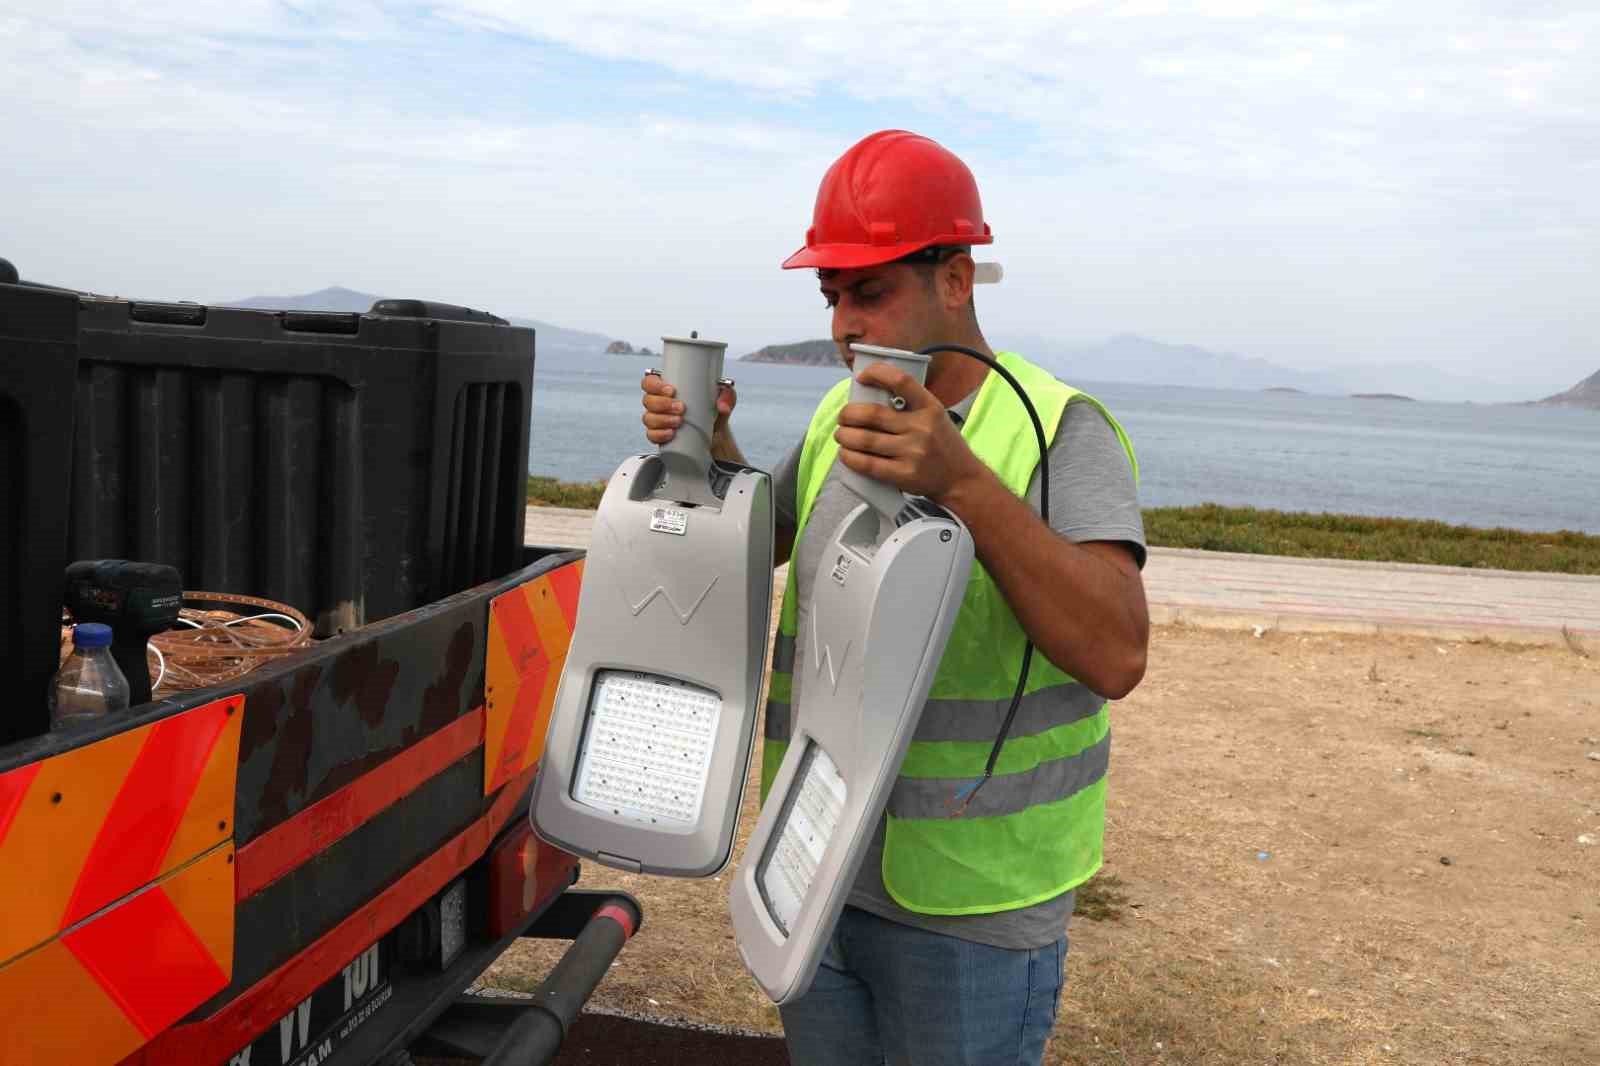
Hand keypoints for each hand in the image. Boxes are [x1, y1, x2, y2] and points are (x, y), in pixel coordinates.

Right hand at [641, 372, 735, 445]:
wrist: (715, 438)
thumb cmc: (713, 413)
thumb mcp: (724, 400)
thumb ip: (727, 396)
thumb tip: (722, 406)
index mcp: (668, 390)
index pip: (650, 382)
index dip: (655, 384)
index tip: (671, 390)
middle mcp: (660, 404)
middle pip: (648, 400)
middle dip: (662, 403)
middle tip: (681, 408)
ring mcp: (658, 421)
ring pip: (648, 418)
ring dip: (662, 419)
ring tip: (679, 421)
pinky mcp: (660, 436)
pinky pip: (651, 435)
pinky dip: (660, 434)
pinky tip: (671, 433)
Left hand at [834, 363, 987, 500]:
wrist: (961, 479)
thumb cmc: (943, 445)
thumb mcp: (935, 416)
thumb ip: (909, 406)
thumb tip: (869, 397)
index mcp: (930, 407)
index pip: (901, 381)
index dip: (877, 374)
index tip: (862, 377)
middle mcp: (922, 428)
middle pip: (872, 414)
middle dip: (848, 414)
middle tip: (844, 417)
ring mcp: (913, 452)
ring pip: (865, 440)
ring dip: (845, 436)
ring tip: (842, 435)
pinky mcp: (904, 474)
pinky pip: (868, 464)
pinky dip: (850, 458)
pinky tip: (846, 454)